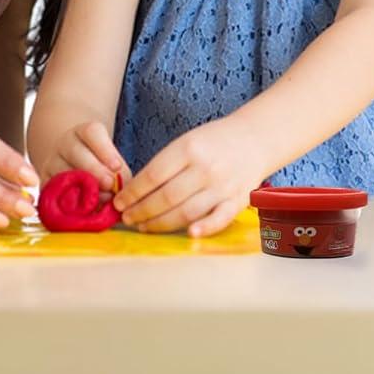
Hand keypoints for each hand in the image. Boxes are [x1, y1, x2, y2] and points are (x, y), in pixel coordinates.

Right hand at [41, 120, 128, 196]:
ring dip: (81, 187)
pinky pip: (52, 191)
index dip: (105, 149)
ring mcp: (51, 162)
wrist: (77, 174)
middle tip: (109, 185)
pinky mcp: (44, 183)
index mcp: (84, 133)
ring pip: (62, 171)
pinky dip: (68, 201)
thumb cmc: (102, 169)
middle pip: (76, 151)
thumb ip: (119, 176)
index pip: (92, 132)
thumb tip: (117, 192)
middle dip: (94, 170)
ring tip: (98, 200)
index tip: (117, 166)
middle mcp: (64, 143)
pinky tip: (81, 208)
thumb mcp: (113, 165)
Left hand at [118, 118, 267, 236]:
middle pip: (166, 197)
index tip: (119, 202)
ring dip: (160, 224)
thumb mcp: (186, 142)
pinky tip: (188, 235)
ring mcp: (223, 186)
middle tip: (126, 218)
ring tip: (143, 227)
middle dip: (141, 211)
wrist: (254, 139)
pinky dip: (204, 228)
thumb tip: (134, 191)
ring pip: (186, 212)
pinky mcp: (238, 201)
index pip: (153, 175)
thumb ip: (164, 165)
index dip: (132, 193)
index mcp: (189, 148)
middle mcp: (206, 168)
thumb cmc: (213, 142)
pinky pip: (219, 219)